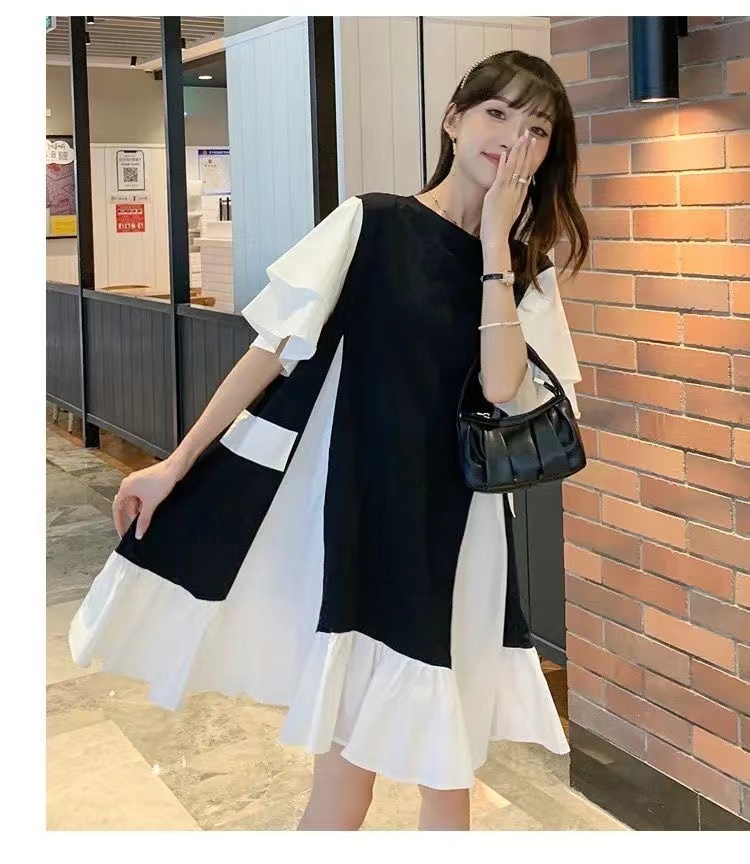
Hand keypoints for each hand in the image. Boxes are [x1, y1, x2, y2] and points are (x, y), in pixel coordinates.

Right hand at [112, 460, 179, 539]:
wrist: (175, 467)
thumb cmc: (161, 480)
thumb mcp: (150, 504)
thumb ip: (143, 520)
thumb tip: (138, 533)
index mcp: (125, 487)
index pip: (117, 509)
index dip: (119, 522)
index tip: (123, 533)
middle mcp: (129, 482)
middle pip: (127, 505)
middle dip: (133, 516)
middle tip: (140, 526)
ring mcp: (138, 480)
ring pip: (135, 500)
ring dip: (141, 509)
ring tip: (150, 516)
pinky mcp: (146, 480)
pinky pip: (142, 495)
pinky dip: (146, 503)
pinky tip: (154, 507)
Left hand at [479, 131, 535, 247]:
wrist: (497, 237)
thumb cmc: (501, 228)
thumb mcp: (513, 212)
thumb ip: (516, 201)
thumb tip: (518, 194)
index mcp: (520, 195)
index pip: (527, 172)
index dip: (530, 159)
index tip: (532, 147)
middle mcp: (516, 191)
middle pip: (524, 166)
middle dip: (527, 150)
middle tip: (530, 136)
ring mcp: (508, 191)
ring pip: (515, 167)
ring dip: (519, 151)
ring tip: (523, 138)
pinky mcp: (497, 193)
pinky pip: (502, 175)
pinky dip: (504, 164)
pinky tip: (506, 153)